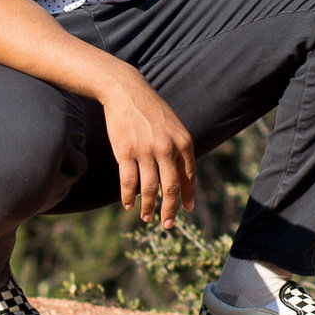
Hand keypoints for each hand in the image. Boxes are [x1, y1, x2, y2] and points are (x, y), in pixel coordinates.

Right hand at [101, 71, 195, 226]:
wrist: (126, 91)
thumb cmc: (151, 109)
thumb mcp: (173, 126)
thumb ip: (179, 149)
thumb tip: (182, 176)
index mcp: (183, 142)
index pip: (189, 176)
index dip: (188, 196)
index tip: (186, 209)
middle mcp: (167, 148)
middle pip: (171, 187)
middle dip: (170, 209)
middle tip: (167, 224)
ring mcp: (146, 151)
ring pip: (150, 188)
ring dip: (149, 207)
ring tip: (147, 217)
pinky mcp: (125, 152)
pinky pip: (129, 182)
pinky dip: (128, 197)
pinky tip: (128, 205)